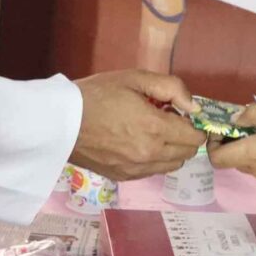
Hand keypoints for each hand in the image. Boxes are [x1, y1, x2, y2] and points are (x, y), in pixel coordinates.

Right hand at [70, 70, 203, 179]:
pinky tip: (138, 144)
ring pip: (172, 165)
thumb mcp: (135, 78)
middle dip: (184, 137)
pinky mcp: (123, 177)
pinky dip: (154, 160)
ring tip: (152, 133)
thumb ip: (171, 88)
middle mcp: (150, 154)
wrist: (59, 121)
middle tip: (167, 121)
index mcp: (155, 128)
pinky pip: (152, 172)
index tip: (181, 115)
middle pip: (187, 153)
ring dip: (171, 151)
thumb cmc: (97, 95)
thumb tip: (193, 107)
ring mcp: (136, 169)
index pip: (195, 137)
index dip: (194, 124)